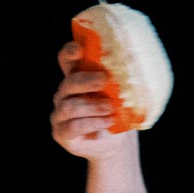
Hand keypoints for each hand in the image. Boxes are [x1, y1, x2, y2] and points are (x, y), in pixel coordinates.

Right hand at [50, 41, 136, 161]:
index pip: (66, 60)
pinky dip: (93, 123)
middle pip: (68, 83)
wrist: (114, 142)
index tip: (80, 50)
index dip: (69, 52)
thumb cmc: (117, 113)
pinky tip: (107, 122)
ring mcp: (60, 115)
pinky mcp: (61, 133)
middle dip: (87, 81)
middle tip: (105, 80)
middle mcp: (64, 94)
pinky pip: (74, 126)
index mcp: (77, 78)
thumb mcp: (120, 92)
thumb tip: (134, 66)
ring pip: (70, 106)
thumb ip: (119, 79)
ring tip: (111, 108)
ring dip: (93, 106)